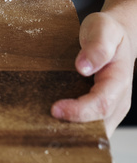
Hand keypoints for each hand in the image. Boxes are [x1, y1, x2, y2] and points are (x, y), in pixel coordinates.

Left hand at [51, 11, 134, 135]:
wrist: (115, 36)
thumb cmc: (107, 32)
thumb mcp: (103, 28)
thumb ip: (97, 46)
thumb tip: (83, 67)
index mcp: (119, 82)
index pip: (101, 104)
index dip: (78, 111)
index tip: (54, 109)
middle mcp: (117, 101)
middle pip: (97, 127)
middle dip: (73, 131)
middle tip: (43, 128)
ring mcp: (110, 110)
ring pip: (93, 133)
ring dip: (71, 134)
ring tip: (43, 130)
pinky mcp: (100, 113)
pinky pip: (88, 128)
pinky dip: (71, 129)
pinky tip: (51, 125)